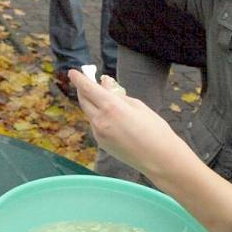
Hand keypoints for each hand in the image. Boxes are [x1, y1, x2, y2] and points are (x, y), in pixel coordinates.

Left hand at [69, 70, 188, 177]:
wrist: (159, 159)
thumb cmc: (154, 129)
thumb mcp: (137, 105)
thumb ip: (117, 94)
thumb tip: (103, 83)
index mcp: (111, 107)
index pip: (88, 89)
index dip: (79, 79)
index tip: (72, 72)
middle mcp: (100, 120)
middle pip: (84, 100)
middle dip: (83, 89)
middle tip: (88, 81)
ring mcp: (99, 134)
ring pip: (90, 113)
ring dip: (93, 103)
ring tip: (107, 99)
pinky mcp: (101, 143)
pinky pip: (95, 125)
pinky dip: (99, 117)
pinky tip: (114, 118)